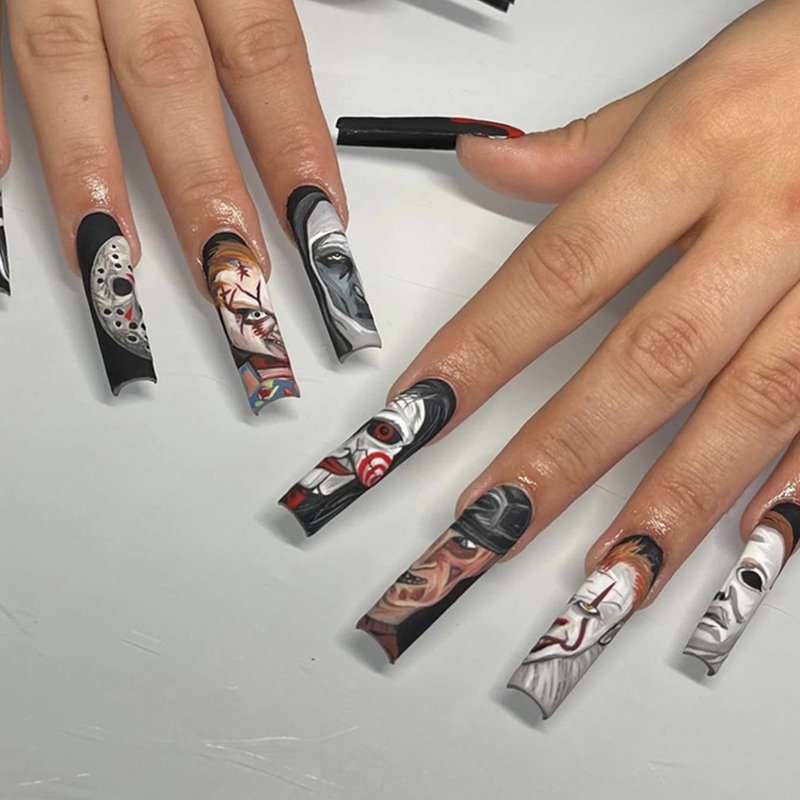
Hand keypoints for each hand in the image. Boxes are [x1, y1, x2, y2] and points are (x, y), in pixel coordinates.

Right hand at [6, 0, 373, 402]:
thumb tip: (283, 77)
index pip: (264, 55)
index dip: (293, 146)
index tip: (321, 227)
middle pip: (174, 77)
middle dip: (204, 187)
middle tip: (234, 277)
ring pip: (64, 61)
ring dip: (90, 170)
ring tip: (114, 261)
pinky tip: (3, 184)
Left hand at [294, 0, 799, 708]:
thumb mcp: (692, 83)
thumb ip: (585, 145)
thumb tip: (485, 161)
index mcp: (698, 150)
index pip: (558, 270)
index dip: (483, 350)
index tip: (421, 415)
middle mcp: (770, 220)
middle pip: (647, 357)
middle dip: (562, 452)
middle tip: (493, 524)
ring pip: (749, 405)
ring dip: (674, 499)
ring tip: (610, 574)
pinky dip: (793, 481)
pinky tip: (744, 539)